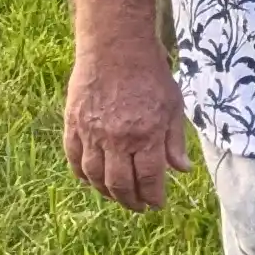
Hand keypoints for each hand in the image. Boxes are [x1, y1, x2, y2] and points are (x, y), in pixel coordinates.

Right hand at [64, 47, 188, 211]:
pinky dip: (82, 175)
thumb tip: (182, 171)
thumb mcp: (174, 106)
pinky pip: (74, 159)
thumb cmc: (150, 75)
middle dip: (131, 201)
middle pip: (120, 184)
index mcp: (146, 135)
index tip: (158, 204)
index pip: (149, 179)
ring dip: (107, 192)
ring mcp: (91, 133)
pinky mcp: (72, 124)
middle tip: (139, 207)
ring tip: (118, 196)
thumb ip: (175, 141)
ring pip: (95, 177)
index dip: (153, 197)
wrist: (115, 48)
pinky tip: (92, 181)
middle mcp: (117, 139)